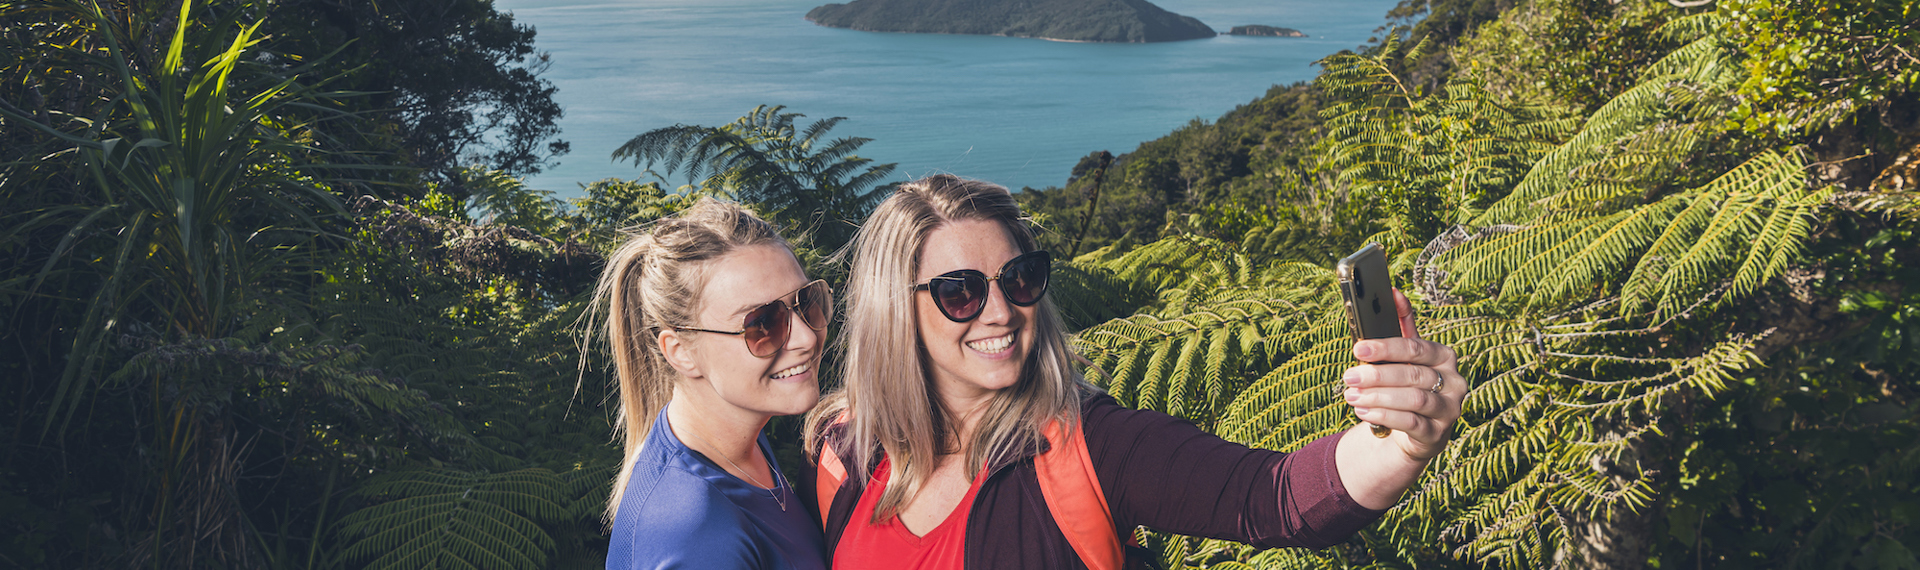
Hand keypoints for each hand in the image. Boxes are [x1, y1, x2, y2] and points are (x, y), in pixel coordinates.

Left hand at [1342, 289, 1461, 461]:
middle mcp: (1455, 382)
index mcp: (1445, 356)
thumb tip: (1394, 292)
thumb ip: (1402, 326)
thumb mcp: (1405, 357)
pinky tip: (1363, 412)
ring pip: (1414, 399)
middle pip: (1413, 374)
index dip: (1385, 348)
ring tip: (1351, 396)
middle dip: (1377, 375)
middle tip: (1349, 377)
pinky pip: (1411, 423)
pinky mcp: (1439, 434)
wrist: (1416, 431)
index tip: (1358, 349)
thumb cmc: (1408, 385)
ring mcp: (1450, 409)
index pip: (1416, 348)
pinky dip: (1383, 416)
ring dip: (1378, 397)